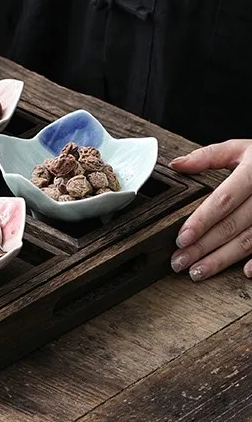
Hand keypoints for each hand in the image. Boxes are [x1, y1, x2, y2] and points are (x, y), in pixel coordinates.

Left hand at [169, 140, 251, 280]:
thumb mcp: (239, 149)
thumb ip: (208, 156)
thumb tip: (177, 164)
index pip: (223, 200)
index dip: (201, 220)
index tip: (181, 238)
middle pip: (231, 226)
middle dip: (203, 246)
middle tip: (179, 261)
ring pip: (248, 241)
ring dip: (222, 260)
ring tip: (198, 271)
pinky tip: (244, 272)